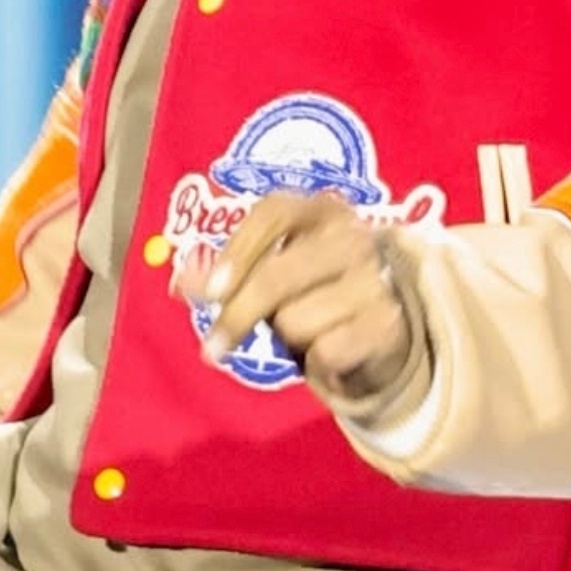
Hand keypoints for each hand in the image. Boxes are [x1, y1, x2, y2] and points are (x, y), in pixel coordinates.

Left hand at [169, 192, 424, 412]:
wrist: (386, 326)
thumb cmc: (316, 290)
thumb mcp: (273, 270)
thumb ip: (229, 272)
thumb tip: (184, 280)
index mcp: (323, 210)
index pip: (274, 213)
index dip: (237, 251)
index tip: (210, 293)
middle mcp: (353, 237)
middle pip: (276, 276)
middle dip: (239, 315)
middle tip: (212, 349)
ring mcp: (374, 279)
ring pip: (295, 320)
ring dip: (288, 337)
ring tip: (305, 331)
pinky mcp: (385, 323)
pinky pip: (325, 350)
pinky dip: (316, 360)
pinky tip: (327, 350)